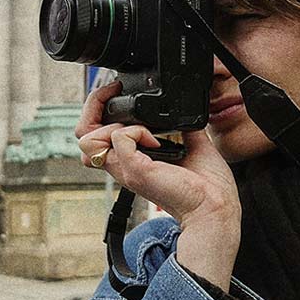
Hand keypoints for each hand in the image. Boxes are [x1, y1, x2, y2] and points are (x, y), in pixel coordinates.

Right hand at [76, 80, 240, 288]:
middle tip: (117, 96)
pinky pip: (120, 137)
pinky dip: (137, 130)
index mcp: (132, 159)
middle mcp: (123, 165)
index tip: (119, 93)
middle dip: (94, 107)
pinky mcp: (137, 170)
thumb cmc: (206, 185)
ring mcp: (127, 168)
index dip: (100, 110)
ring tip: (142, 127)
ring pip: (88, 137)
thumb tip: (182, 110)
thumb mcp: (188, 145)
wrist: (216, 206)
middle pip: (82, 133)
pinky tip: (159, 141)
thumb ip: (178, 127)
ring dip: (112, 121)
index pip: (95, 134)